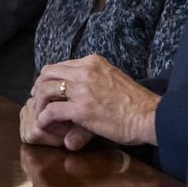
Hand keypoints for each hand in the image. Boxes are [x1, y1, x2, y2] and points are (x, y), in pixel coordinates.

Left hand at [30, 56, 160, 147]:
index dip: (49, 78)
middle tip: (37, 100)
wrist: (150, 116)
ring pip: (45, 90)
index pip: (61, 65)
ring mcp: (82, 89)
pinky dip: (43, 118)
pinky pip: (51, 111)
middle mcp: (85, 71)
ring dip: (39, 103)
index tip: (45, 89)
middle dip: (39, 87)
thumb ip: (94, 82)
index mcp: (93, 62)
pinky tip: (44, 125)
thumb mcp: (113, 80)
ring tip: (40, 114)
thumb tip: (78, 92)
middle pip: (48, 74)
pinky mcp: (80, 109)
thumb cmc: (136, 103)